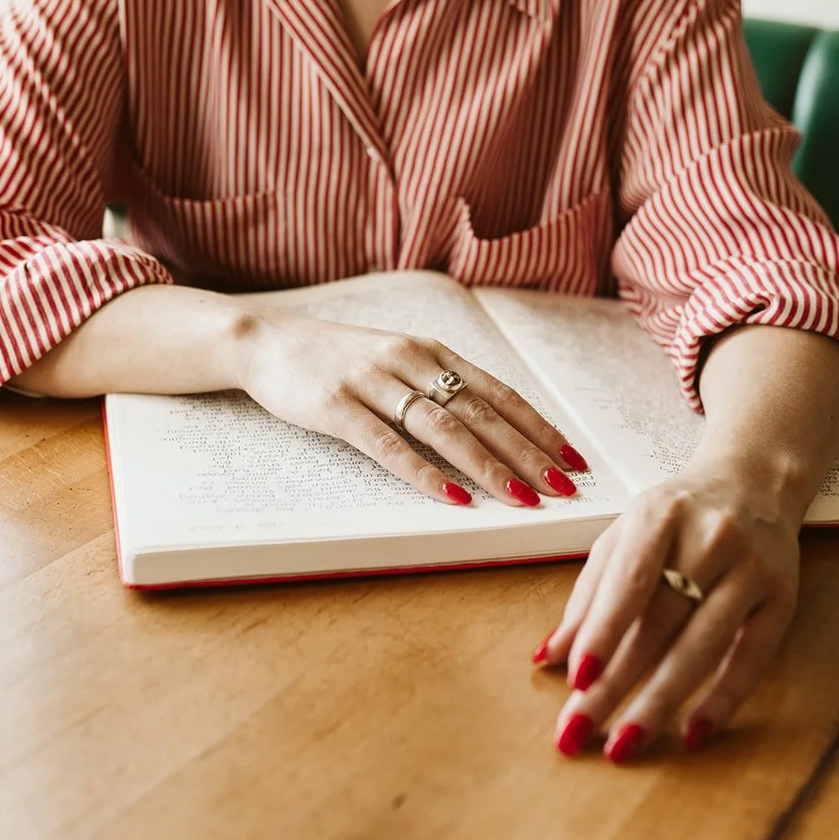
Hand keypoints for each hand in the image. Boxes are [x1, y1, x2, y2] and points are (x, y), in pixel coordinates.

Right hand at [236, 308, 586, 505]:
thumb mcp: (396, 362)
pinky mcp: (337, 407)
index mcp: (431, 351)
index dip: (539, 427)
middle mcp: (410, 362)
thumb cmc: (337, 359)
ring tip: (522, 498)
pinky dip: (425, 473)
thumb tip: (494, 430)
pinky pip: (389, 445)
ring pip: (444, 429)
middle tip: (563, 489)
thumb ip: (438, 388)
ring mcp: (372, 383)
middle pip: (481, 413)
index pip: (500, 393)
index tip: (573, 460)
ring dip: (488, 466)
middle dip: (528, 454)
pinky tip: (453, 497)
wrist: (265, 341)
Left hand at [532, 461, 801, 760]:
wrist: (755, 482)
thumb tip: (548, 657)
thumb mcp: (624, 536)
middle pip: (661, 622)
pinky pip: (752, 657)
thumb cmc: (679, 515)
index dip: (603, 633)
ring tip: (625, 742)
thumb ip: (588, 595)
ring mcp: (752, 569)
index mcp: (661, 514)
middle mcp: (712, 538)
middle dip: (618, 682)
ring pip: (704, 644)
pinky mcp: (783, 598)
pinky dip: (723, 699)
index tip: (578, 681)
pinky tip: (692, 732)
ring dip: (662, 700)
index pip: (630, 581)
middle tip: (582, 730)